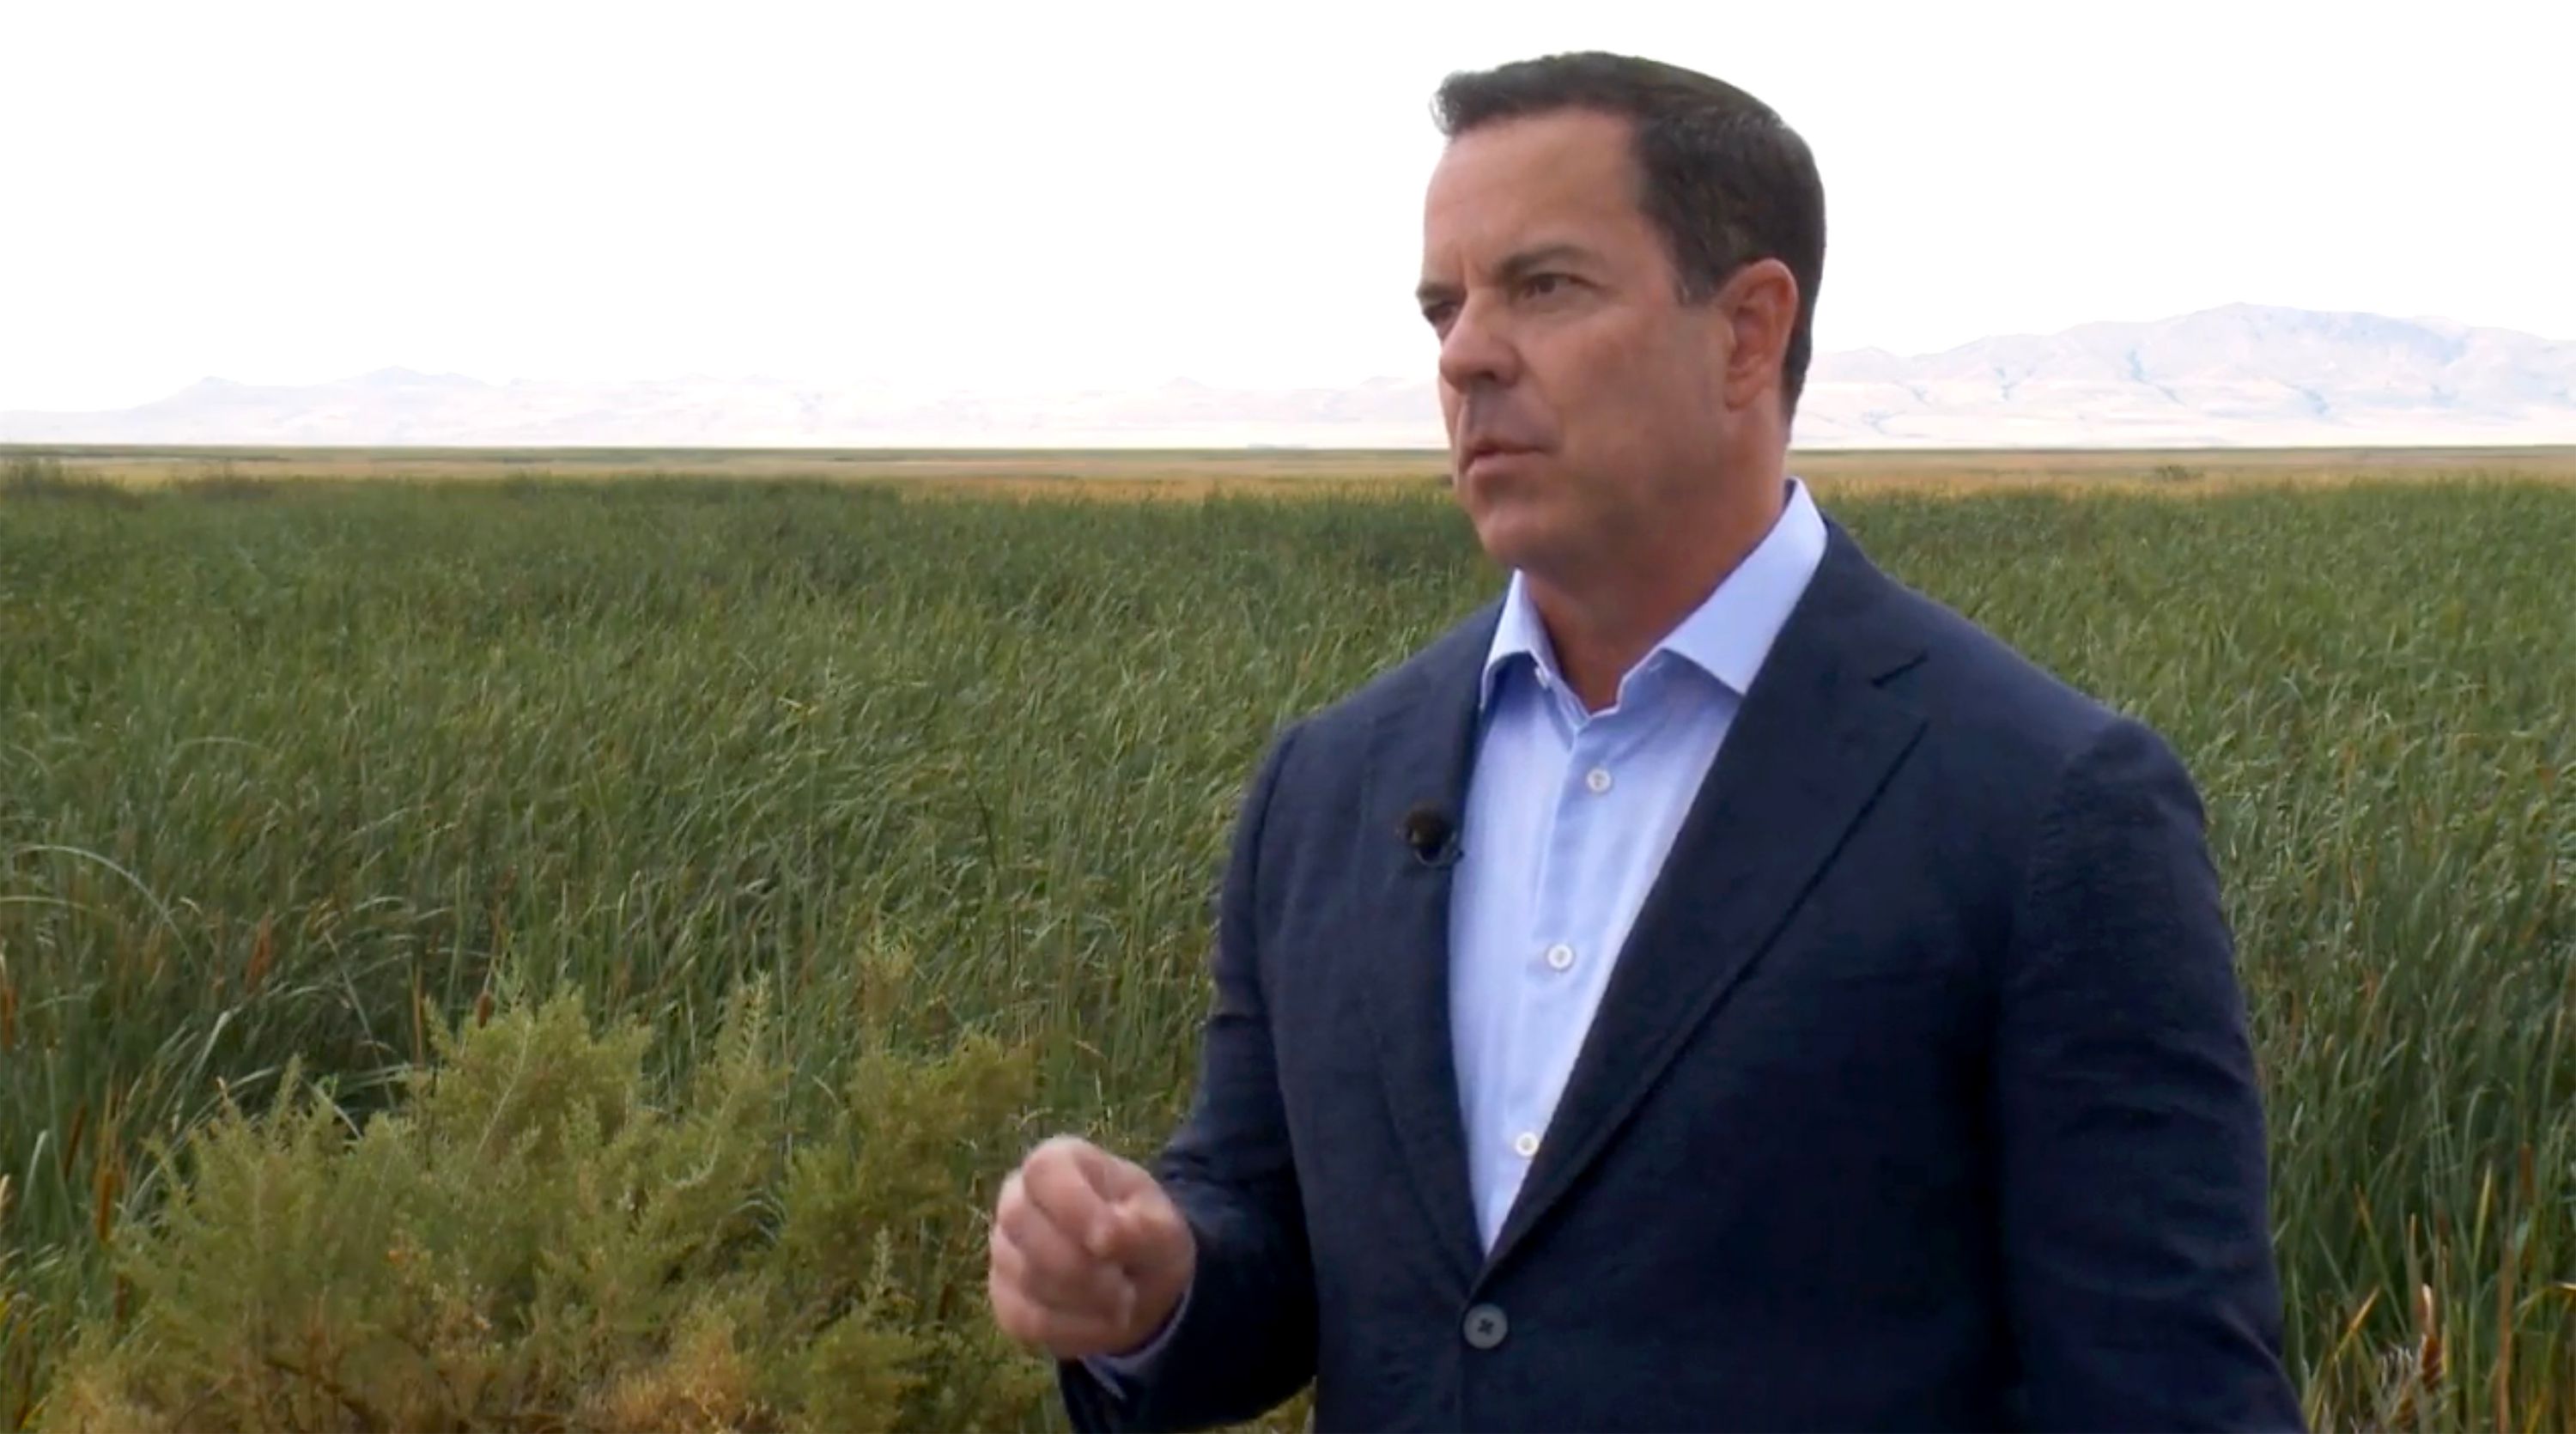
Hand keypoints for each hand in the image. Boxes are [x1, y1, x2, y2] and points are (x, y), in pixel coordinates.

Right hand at [989, 1135, 1197, 1359]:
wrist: (1140, 1281)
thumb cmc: (1149, 1237)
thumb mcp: (1162, 1229)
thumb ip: (1135, 1229)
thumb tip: (1100, 1240)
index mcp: (1060, 1163)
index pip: (1043, 1171)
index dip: (1073, 1207)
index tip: (1107, 1242)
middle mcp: (1020, 1198)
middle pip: (1021, 1223)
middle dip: (1079, 1266)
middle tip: (1125, 1289)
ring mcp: (1005, 1248)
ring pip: (1026, 1278)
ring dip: (1084, 1302)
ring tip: (1122, 1303)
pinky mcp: (1004, 1296)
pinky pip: (1025, 1319)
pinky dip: (1073, 1331)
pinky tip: (1102, 1323)